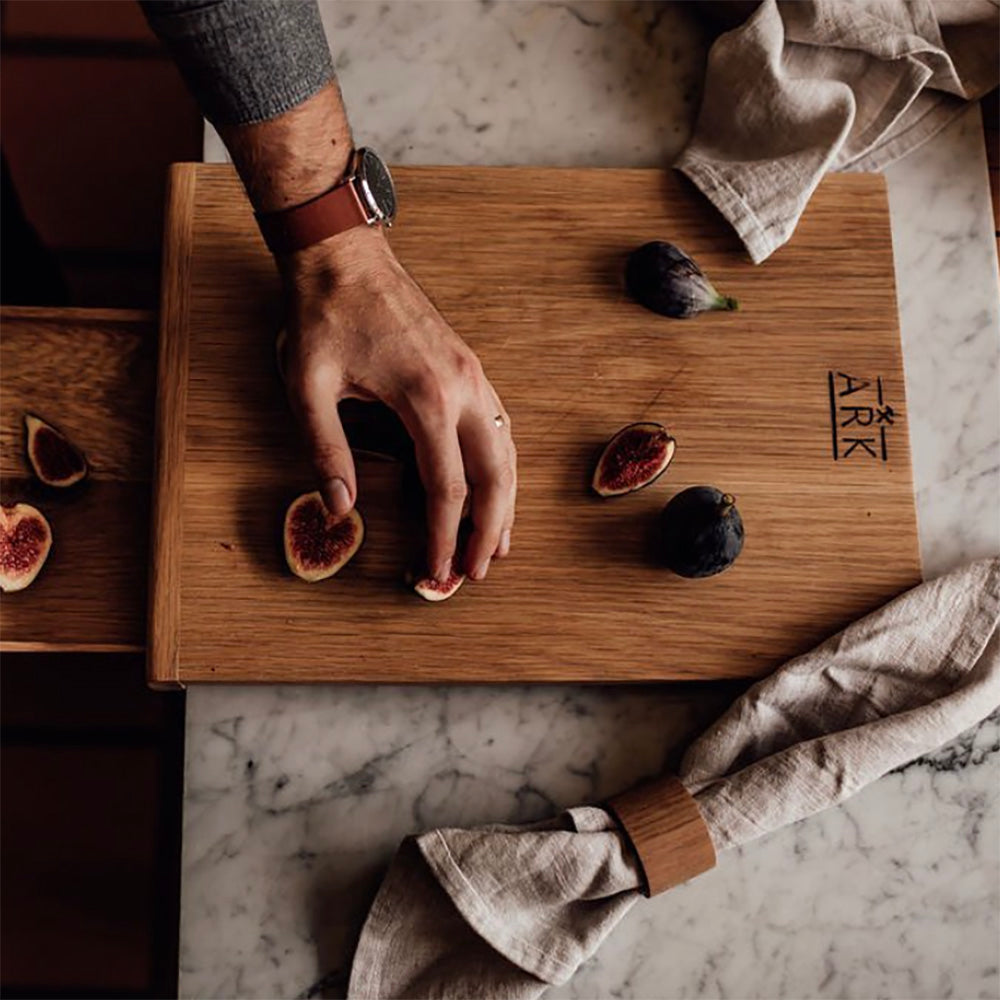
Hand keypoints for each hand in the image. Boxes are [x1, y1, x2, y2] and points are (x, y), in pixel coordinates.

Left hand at [281, 226, 515, 582]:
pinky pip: (500, 425)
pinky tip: (498, 486)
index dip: (441, 537)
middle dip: (489, 531)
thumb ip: (326, 451)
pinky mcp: (470, 365)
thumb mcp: (309, 385)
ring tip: (499, 544)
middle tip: (475, 572)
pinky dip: (503, 464)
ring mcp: (473, 374)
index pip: (446, 488)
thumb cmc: (323, 315)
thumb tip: (339, 510)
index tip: (435, 571)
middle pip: (493, 477)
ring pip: (506, 451)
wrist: (344, 254)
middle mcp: (462, 387)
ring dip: (505, 502)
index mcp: (425, 397)